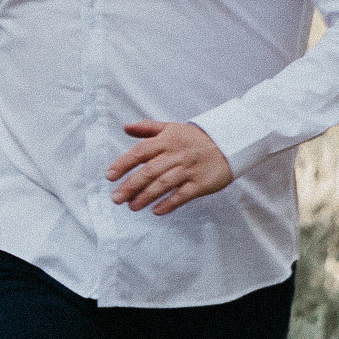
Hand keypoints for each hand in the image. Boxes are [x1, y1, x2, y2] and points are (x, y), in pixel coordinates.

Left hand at [106, 119, 232, 213]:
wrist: (229, 143)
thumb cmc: (195, 138)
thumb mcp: (172, 127)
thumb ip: (147, 128)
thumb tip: (125, 127)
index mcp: (167, 140)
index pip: (140, 152)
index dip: (123, 164)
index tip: (109, 176)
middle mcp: (176, 155)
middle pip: (149, 171)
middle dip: (131, 186)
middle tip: (116, 198)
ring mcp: (189, 170)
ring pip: (163, 184)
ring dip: (146, 196)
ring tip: (132, 207)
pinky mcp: (201, 183)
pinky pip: (182, 195)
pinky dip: (169, 204)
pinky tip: (156, 211)